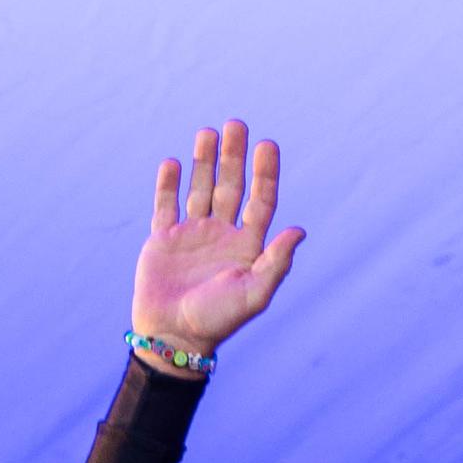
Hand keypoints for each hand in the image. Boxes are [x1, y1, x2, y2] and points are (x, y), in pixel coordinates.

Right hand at [131, 119, 305, 375]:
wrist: (175, 337)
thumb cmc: (219, 320)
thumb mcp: (254, 294)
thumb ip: (276, 262)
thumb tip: (299, 230)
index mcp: (248, 247)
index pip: (260, 201)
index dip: (266, 174)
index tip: (267, 145)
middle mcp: (222, 235)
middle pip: (231, 187)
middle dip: (234, 157)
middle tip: (237, 124)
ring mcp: (192, 235)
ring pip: (200, 189)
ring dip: (204, 161)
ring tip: (208, 132)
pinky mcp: (163, 239)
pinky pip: (166, 205)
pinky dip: (169, 184)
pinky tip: (174, 162)